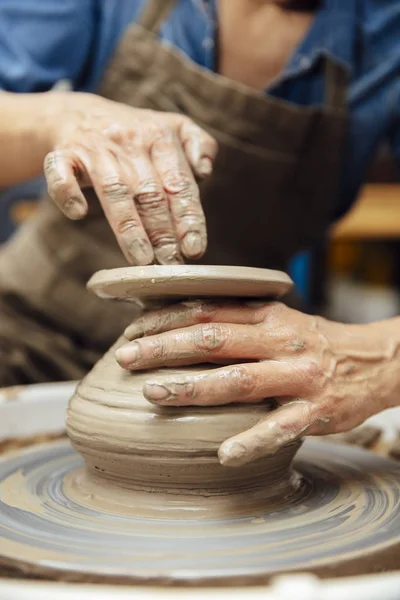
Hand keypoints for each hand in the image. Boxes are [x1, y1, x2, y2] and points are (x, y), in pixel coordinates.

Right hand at [43, 92, 216, 264]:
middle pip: (149, 193)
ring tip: (141, 259)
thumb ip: (199, 145)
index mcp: (160, 137)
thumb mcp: (174, 127)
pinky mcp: (62, 156)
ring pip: (114, 191)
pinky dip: (68, 193)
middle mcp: (129, 143)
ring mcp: (94, 150)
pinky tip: (79, 214)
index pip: (179, 184)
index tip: (194, 249)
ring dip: (128, 226)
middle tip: (170, 264)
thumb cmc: (136, 133)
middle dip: (162, 232)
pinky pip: (61, 175)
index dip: (188, 218)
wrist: (78, 114)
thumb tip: (205, 171)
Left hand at [115, 301, 399, 465]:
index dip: (166, 320)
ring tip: (153, 394)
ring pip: (239, 380)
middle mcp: (280, 342)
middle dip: (165, 348)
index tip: (132, 330)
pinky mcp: (314, 412)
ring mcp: (297, 377)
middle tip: (125, 357)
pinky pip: (279, 428)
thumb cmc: (314, 342)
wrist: (372, 363)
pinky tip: (223, 454)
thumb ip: (237, 322)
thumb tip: (180, 324)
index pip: (208, 311)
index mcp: (267, 317)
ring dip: (193, 388)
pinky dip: (251, 440)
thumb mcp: (278, 320)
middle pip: (214, 340)